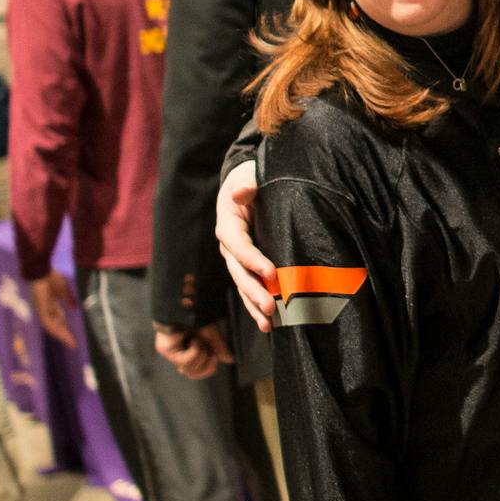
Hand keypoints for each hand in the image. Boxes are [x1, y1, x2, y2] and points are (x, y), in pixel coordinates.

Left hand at [28, 272, 80, 349]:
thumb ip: (68, 298)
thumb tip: (75, 307)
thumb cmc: (51, 277)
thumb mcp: (63, 290)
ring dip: (61, 335)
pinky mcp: (41, 309)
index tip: (73, 337)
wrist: (41, 270)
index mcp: (51, 305)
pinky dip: (55, 330)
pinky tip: (62, 335)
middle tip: (73, 345)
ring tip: (70, 343)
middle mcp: (46, 310)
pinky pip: (48, 323)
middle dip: (64, 335)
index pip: (59, 320)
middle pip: (56, 326)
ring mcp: (43, 310)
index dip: (65, 329)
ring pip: (52, 327)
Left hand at [154, 323, 231, 379]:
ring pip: (189, 369)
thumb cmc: (198, 316)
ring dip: (201, 355)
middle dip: (206, 366)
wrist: (188, 305)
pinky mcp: (165, 350)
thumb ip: (220, 348)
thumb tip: (230, 360)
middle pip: (193, 373)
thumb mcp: (213, 335)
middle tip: (212, 356)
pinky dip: (195, 351)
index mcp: (188, 350)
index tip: (215, 358)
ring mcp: (170, 352)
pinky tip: (193, 339)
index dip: (208, 369)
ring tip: (199, 340)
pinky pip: (185, 361)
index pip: (196, 371)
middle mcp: (178, 353)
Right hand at [216, 161, 274, 331]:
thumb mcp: (246, 176)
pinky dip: (256, 305)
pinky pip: (250, 288)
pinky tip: (269, 323)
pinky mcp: (246, 266)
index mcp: (228, 225)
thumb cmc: (249, 179)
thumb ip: (246, 184)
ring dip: (254, 305)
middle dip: (254, 292)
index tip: (272, 274)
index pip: (239, 246)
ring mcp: (236, 258)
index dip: (253, 260)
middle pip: (239, 272)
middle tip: (270, 308)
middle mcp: (229, 245)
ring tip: (268, 324)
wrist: (246, 184)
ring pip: (243, 285)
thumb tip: (243, 193)